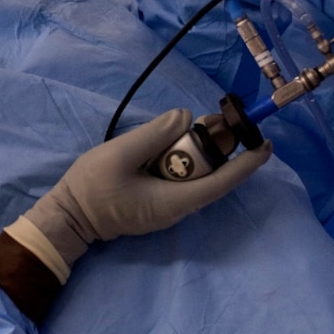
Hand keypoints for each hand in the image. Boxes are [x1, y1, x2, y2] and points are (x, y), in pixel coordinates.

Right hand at [6, 108, 271, 281]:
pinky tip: (170, 141)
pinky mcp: (159, 201)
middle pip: (211, 175)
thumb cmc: (92, 188)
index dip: (247, 164)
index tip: (265, 145)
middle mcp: (178, 207)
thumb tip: (185, 117)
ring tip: (190, 124)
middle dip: (217, 145)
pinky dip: (182, 157)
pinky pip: (181, 177)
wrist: (68, 216)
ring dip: (197, 150)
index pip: (222, 183)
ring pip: (196, 175)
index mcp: (174, 201)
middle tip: (211, 118)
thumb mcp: (121, 154)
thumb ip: (155, 133)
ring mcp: (168, 206)